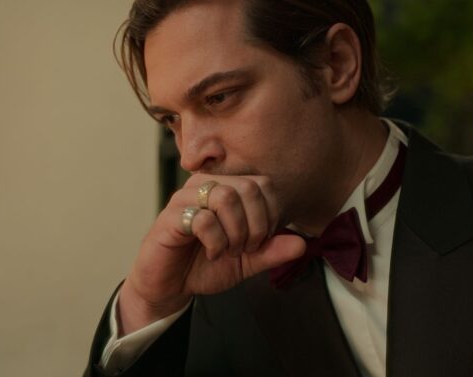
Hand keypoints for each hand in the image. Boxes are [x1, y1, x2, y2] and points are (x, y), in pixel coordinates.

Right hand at [117, 174, 305, 335]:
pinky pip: (203, 218)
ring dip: (235, 232)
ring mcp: (185, 198)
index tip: (260, 242)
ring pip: (226, 197)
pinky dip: (215, 242)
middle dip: (255, 225)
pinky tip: (210, 253)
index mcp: (226, 188)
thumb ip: (272, 251)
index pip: (264, 185)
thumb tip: (302, 243)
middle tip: (244, 248)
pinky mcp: (170, 216)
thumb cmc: (204, 266)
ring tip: (226, 250)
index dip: (271, 215)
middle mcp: (206, 186)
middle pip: (248, 188)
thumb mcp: (247, 261)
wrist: (170, 287)